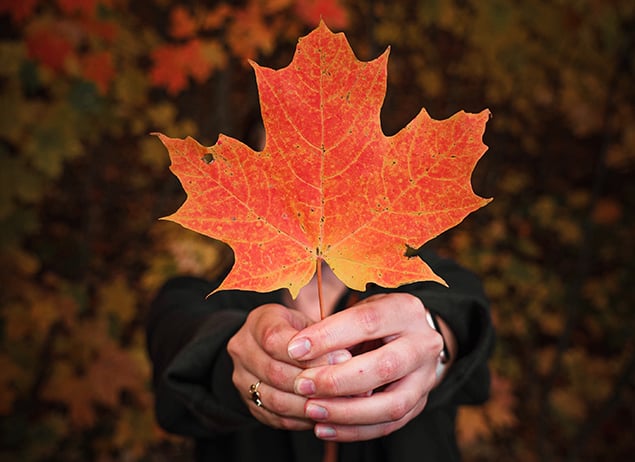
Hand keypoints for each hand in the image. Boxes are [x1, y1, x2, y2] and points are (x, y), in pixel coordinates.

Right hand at [227, 303, 350, 429]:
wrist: (272, 347)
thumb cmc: (298, 332)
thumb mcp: (308, 323)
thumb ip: (323, 338)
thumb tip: (348, 360)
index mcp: (257, 322)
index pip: (275, 340)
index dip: (309, 353)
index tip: (342, 359)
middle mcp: (242, 350)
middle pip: (275, 372)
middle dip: (314, 381)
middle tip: (346, 386)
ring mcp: (242, 379)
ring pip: (276, 400)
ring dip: (310, 404)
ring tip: (339, 403)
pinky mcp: (249, 404)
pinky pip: (277, 418)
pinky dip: (303, 419)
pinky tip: (324, 414)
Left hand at [286, 293, 449, 441]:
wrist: (410, 337)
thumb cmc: (376, 322)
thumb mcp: (358, 310)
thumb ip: (335, 328)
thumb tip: (299, 352)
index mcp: (406, 310)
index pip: (367, 321)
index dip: (328, 336)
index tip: (295, 349)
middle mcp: (424, 344)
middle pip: (384, 367)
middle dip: (338, 380)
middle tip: (302, 384)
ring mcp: (426, 377)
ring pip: (391, 404)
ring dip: (347, 412)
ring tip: (312, 410)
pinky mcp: (419, 404)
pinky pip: (389, 425)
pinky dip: (354, 431)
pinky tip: (325, 428)